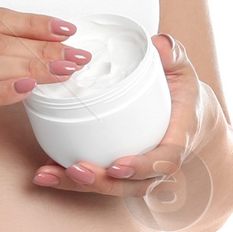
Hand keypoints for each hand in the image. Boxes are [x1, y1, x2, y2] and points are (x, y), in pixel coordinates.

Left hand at [30, 33, 226, 231]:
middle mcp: (156, 161)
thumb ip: (172, 54)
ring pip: (110, 188)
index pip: (164, 160)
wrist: (188, 116)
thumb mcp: (181, 70)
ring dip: (77, 185)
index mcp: (176, 138)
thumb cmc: (181, 93)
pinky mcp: (116, 170)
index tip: (118, 165)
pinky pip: (95, 180)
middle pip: (131, 185)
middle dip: (102, 182)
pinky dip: (68, 180)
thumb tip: (159, 43)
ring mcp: (136, 171)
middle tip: (76, 169)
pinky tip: (44, 173)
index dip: (141, 167)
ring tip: (48, 174)